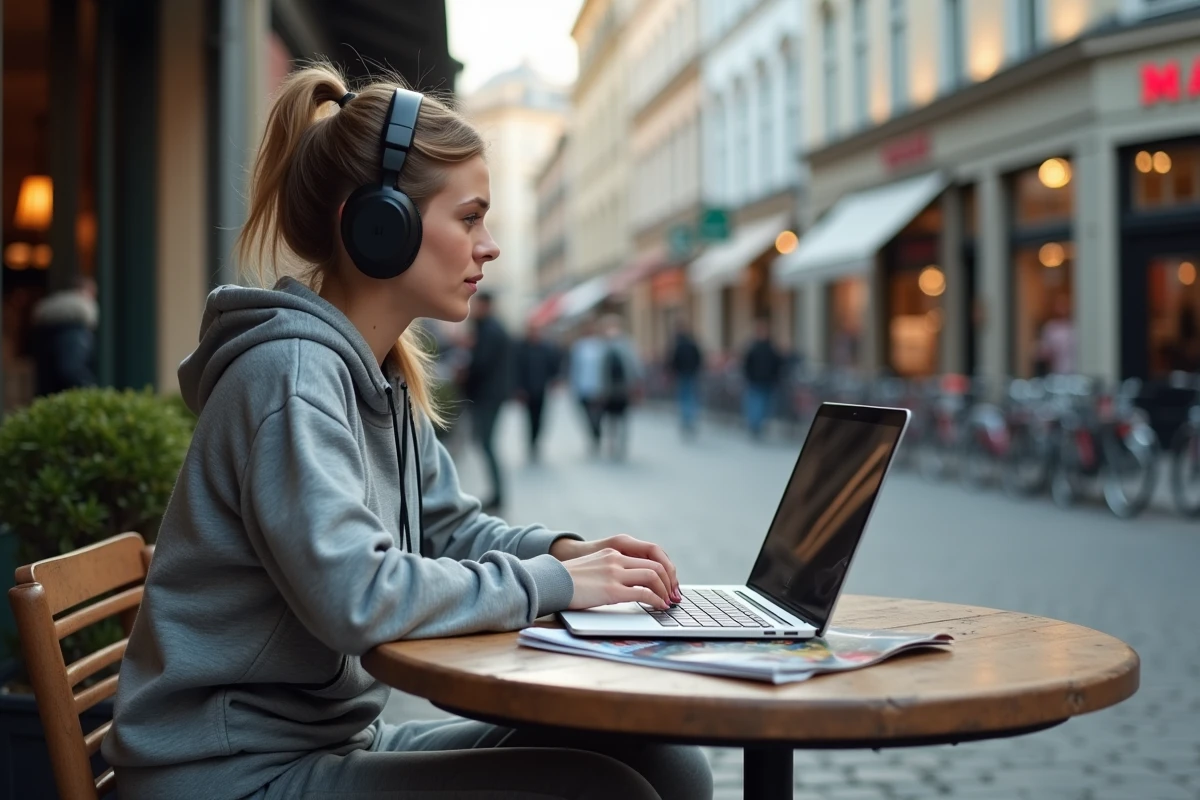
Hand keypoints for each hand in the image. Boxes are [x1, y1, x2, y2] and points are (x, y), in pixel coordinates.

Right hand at [551, 534, 680, 603]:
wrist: (550, 581)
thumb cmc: (567, 580)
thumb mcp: (592, 566)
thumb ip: (609, 569)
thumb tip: (623, 584)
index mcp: (613, 552)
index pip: (648, 556)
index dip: (663, 570)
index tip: (668, 583)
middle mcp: (616, 559)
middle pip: (656, 565)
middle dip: (669, 581)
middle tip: (674, 595)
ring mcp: (614, 573)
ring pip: (653, 576)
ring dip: (665, 591)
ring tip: (667, 602)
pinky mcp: (611, 590)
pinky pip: (643, 593)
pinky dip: (655, 600)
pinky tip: (658, 607)